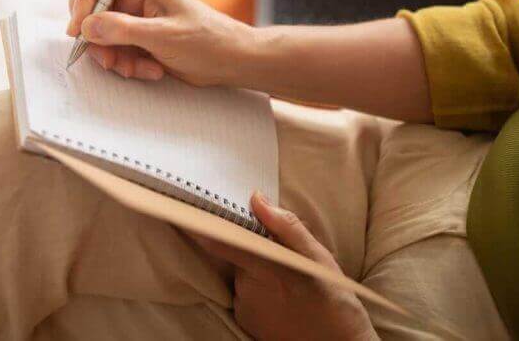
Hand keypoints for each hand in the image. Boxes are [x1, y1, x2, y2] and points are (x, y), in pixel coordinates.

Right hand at [66, 0, 255, 86]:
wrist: (230, 61)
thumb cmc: (208, 41)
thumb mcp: (164, 36)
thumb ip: (123, 30)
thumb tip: (87, 26)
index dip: (81, 0)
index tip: (81, 30)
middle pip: (90, 7)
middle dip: (97, 38)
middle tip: (111, 58)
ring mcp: (132, 15)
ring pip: (98, 34)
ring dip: (113, 56)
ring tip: (139, 68)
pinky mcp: (135, 36)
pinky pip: (113, 49)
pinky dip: (125, 63)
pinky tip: (150, 69)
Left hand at [197, 193, 376, 340]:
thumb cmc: (333, 299)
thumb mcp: (316, 256)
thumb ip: (285, 226)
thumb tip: (256, 198)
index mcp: (266, 266)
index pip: (220, 241)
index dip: (202, 225)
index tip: (185, 208)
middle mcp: (248, 287)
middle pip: (236, 254)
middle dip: (250, 248)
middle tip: (277, 256)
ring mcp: (244, 306)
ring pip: (240, 275)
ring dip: (255, 272)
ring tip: (284, 283)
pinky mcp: (244, 321)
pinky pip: (242, 295)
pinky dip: (256, 292)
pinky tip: (279, 299)